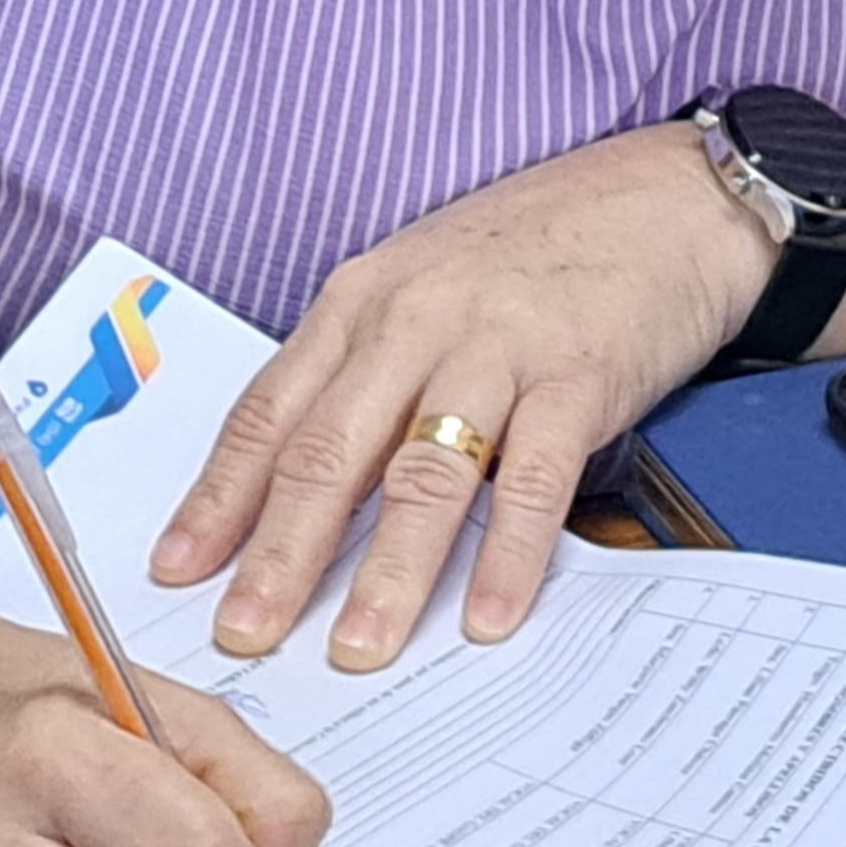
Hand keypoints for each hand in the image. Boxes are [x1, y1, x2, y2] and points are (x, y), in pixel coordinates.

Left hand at [147, 123, 768, 669]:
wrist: (669, 196)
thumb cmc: (541, 246)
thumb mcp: (428, 284)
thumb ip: (369, 371)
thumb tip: (305, 490)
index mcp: (365, 298)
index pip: (271, 409)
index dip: (221, 496)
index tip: (176, 572)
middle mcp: (418, 316)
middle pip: (331, 449)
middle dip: (281, 553)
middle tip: (244, 636)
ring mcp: (500, 344)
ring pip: (424, 472)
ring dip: (387, 570)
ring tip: (357, 649)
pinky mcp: (580, 373)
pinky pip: (533, 478)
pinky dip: (507, 554)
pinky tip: (490, 616)